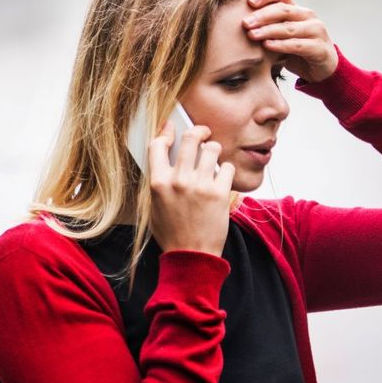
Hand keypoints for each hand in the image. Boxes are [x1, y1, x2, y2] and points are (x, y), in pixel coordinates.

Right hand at [146, 116, 234, 256]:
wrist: (191, 255)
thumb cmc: (171, 233)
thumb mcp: (154, 206)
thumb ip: (159, 181)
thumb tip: (167, 158)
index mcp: (158, 183)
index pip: (158, 145)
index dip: (166, 132)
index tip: (173, 127)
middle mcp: (178, 180)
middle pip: (190, 138)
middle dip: (199, 132)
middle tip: (204, 135)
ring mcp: (200, 185)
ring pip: (212, 149)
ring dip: (214, 151)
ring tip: (213, 160)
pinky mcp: (220, 193)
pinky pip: (227, 167)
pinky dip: (226, 171)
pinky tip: (222, 179)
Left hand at [243, 0, 337, 82]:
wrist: (321, 69)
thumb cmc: (295, 49)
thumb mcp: (279, 35)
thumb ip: (265, 26)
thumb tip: (234, 21)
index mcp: (295, 8)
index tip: (248, 2)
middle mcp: (307, 15)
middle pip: (282, 9)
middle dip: (261, 16)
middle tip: (245, 23)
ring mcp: (315, 30)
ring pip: (289, 27)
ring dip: (268, 30)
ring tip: (252, 35)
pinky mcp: (319, 48)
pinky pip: (298, 45)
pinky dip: (281, 45)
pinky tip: (268, 46)